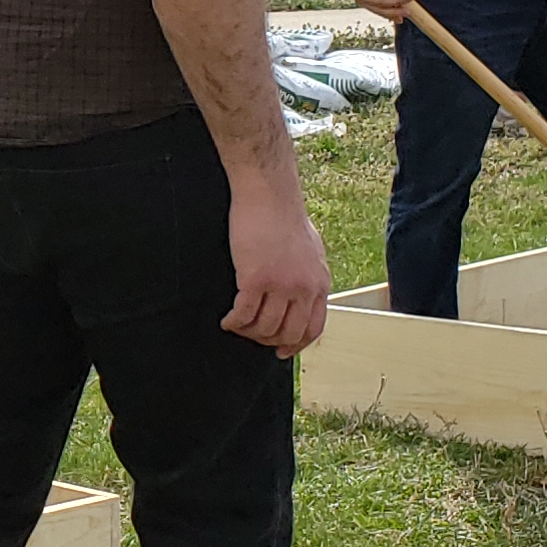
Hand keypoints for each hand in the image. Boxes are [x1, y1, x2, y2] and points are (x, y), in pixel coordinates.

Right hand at [222, 184, 330, 357]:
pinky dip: (233, 323)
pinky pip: (243, 315)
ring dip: (247, 332)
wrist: (269, 194)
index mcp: (319, 282)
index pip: (314, 328)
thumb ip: (308, 275)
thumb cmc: (284, 215)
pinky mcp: (255, 279)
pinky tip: (226, 320)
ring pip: (264, 328)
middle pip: (288, 333)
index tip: (281, 351)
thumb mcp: (310, 250)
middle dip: (268, 342)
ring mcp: (280, 285)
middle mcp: (304, 288)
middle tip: (252, 337)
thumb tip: (301, 294)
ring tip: (236, 326)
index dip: (296, 345)